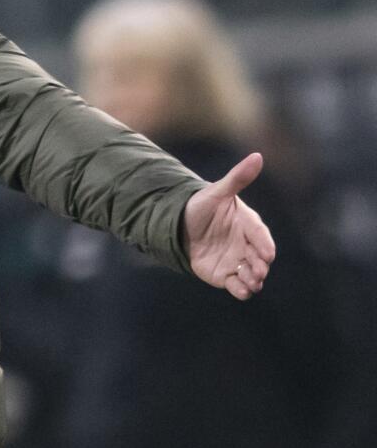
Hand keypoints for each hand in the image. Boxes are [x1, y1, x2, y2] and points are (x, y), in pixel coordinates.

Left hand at [182, 152, 276, 299]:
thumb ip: (237, 178)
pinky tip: (241, 291)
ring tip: (250, 282)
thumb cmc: (201, 206)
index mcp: (248, 224)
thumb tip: (257, 156)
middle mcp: (246, 245)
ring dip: (253, 279)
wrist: (180, 226)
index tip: (267, 254)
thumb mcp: (217, 192)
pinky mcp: (226, 275)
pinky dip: (242, 291)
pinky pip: (238, 286)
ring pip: (252, 274)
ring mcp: (237, 261)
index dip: (264, 245)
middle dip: (260, 266)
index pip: (260, 235)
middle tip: (257, 270)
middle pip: (259, 258)